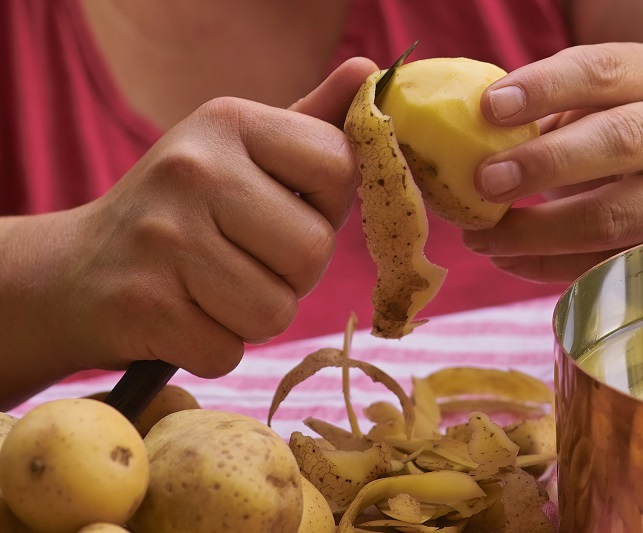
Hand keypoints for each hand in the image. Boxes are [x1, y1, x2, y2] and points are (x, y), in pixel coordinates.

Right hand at [0, 58, 376, 403]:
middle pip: (313, 251)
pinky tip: (181, 316)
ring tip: (210, 289)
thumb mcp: (240, 153)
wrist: (75, 271)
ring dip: (253, 316)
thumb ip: (310, 122)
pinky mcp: (144, 305)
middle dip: (291, 274)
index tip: (283, 211)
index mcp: (228, 121)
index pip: (340, 167)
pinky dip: (213, 347)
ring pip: (276, 312)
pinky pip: (229, 352)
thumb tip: (369, 74)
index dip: (325, 207)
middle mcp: (193, 169)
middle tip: (241, 260)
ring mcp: (164, 237)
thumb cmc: (183, 213)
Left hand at [465, 43, 642, 282]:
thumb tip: (460, 141)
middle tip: (484, 182)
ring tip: (481, 237)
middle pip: (618, 143)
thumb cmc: (623, 129)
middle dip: (544, 164)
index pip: (601, 73)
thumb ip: (546, 114)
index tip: (488, 108)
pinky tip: (507, 259)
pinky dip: (549, 267)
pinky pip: (608, 265)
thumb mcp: (598, 102)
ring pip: (614, 218)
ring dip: (538, 232)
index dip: (544, 88)